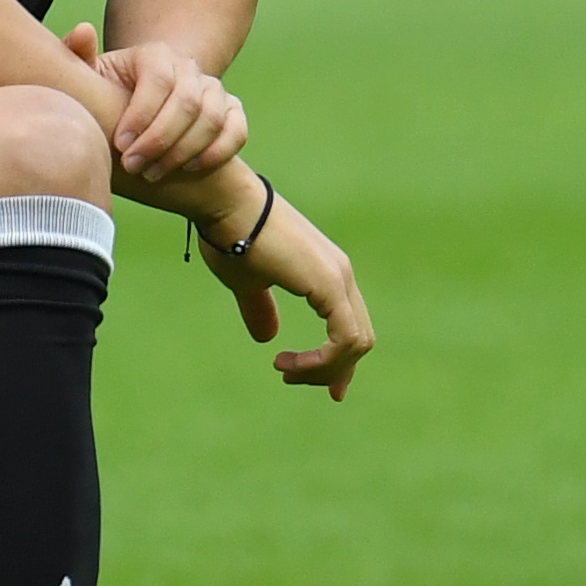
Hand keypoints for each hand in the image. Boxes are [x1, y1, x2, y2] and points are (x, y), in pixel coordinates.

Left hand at [64, 23, 246, 186]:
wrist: (140, 123)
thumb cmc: (109, 103)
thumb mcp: (90, 83)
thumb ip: (78, 58)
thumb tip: (83, 30)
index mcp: (155, 56)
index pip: (159, 80)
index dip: (141, 115)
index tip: (120, 144)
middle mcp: (189, 68)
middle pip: (187, 102)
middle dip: (159, 139)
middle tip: (133, 166)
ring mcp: (214, 90)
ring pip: (212, 119)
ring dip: (183, 151)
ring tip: (153, 172)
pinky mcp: (232, 113)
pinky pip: (236, 132)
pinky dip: (217, 152)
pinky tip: (189, 168)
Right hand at [192, 172, 373, 401]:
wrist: (226, 203)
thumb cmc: (230, 235)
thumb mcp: (247, 282)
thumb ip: (261, 308)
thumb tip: (268, 338)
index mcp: (326, 272)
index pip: (349, 325)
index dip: (337, 360)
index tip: (316, 382)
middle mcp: (340, 274)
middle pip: (359, 338)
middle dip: (331, 369)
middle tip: (292, 378)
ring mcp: (338, 278)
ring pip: (355, 344)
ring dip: (321, 368)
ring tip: (284, 369)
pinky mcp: (330, 284)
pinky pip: (345, 339)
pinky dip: (323, 361)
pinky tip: (290, 363)